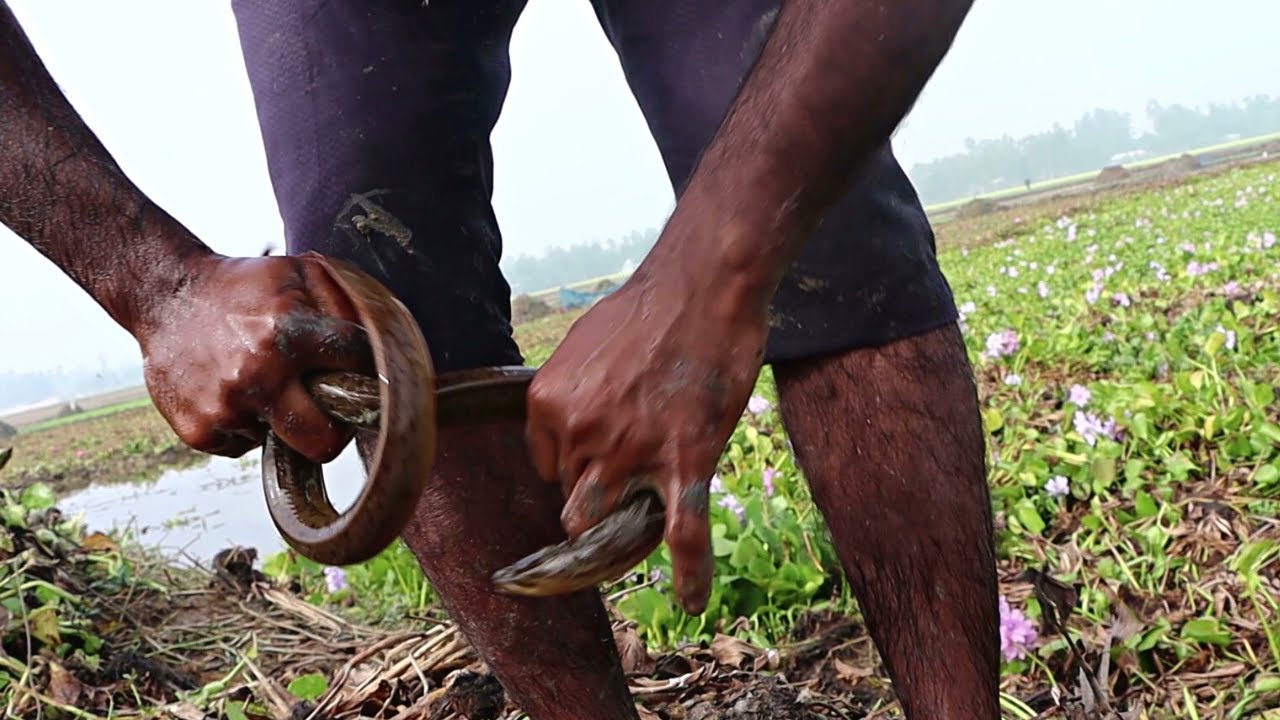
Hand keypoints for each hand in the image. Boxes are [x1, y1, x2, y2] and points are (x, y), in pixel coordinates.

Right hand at [136, 252, 374, 461]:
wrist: (167, 295)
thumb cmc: (244, 287)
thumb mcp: (298, 274)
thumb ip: (346, 305)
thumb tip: (384, 348)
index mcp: (288, 332)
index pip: (356, 370)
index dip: (366, 373)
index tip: (362, 375)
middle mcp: (257, 375)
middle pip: (326, 442)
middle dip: (335, 431)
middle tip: (330, 410)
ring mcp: (226, 408)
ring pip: (284, 443)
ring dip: (282, 419)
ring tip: (264, 380)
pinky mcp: (200, 432)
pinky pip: (246, 446)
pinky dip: (247, 425)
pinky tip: (234, 389)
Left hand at [524, 257, 769, 613]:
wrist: (705, 284)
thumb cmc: (646, 307)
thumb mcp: (585, 344)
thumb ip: (572, 392)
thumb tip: (572, 420)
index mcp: (549, 404)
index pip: (550, 466)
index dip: (577, 465)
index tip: (603, 452)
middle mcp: (582, 434)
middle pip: (578, 499)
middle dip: (598, 496)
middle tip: (629, 476)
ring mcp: (632, 452)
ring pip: (615, 521)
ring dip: (628, 523)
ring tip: (650, 513)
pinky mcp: (685, 459)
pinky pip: (682, 532)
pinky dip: (690, 572)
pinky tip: (692, 601)